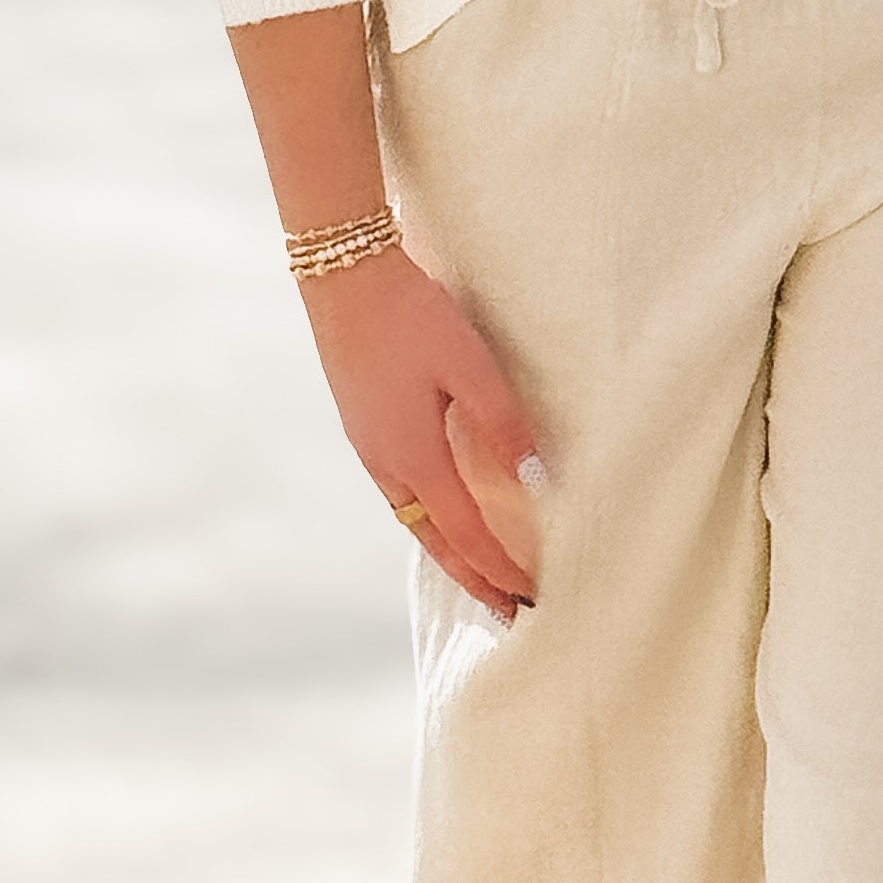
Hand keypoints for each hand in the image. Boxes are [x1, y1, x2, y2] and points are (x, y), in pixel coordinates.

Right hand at [301, 242, 542, 622]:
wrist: (343, 272)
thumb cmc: (410, 313)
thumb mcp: (468, 365)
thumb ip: (503, 424)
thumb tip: (539, 482)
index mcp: (413, 455)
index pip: (467, 533)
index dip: (500, 568)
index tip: (531, 598)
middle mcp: (386, 463)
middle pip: (436, 541)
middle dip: (473, 578)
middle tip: (506, 611)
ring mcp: (369, 446)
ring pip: (415, 519)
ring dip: (450, 550)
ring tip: (480, 572)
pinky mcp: (364, 425)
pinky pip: (402, 492)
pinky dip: (429, 518)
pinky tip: (444, 510)